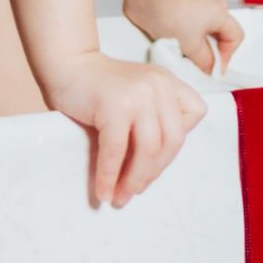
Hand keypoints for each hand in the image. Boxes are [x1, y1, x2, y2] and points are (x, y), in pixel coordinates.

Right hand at [43, 52, 207, 207]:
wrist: (67, 65)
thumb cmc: (99, 89)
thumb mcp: (137, 96)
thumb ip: (151, 122)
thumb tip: (148, 175)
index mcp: (168, 82)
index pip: (194, 114)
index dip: (176, 141)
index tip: (154, 160)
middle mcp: (158, 85)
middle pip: (172, 140)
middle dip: (154, 172)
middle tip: (134, 191)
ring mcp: (138, 93)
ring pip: (148, 149)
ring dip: (134, 180)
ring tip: (119, 197)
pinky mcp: (114, 105)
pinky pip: (117, 149)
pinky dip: (110, 175)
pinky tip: (103, 190)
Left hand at [122, 0, 244, 75]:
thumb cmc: (170, 12)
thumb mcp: (191, 46)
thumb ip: (204, 61)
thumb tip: (209, 68)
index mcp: (220, 13)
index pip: (235, 36)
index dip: (227, 54)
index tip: (214, 67)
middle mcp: (210, 4)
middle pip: (219, 32)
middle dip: (209, 48)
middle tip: (196, 60)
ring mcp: (195, 0)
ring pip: (201, 27)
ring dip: (193, 41)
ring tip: (180, 49)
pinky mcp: (178, 2)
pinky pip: (187, 22)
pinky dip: (181, 33)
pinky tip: (169, 39)